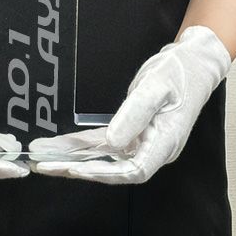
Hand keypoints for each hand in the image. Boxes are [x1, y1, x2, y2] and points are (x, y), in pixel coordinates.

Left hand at [28, 25, 231, 183]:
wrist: (192, 62)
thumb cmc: (179, 74)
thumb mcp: (155, 88)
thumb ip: (135, 115)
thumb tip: (113, 143)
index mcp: (165, 143)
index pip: (133, 171)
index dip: (103, 173)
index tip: (74, 168)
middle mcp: (153, 148)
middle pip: (113, 169)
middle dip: (77, 168)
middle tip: (44, 166)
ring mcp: (143, 141)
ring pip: (104, 156)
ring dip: (74, 157)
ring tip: (43, 158)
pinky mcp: (134, 132)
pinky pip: (105, 142)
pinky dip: (82, 144)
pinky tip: (61, 144)